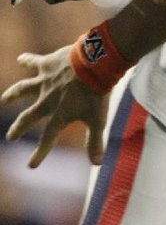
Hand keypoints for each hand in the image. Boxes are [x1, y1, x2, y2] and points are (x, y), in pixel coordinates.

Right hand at [1, 47, 108, 166]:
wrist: (95, 65)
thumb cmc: (96, 94)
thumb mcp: (98, 120)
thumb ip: (95, 142)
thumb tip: (97, 164)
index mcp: (59, 115)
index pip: (48, 139)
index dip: (39, 153)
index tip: (31, 166)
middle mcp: (47, 100)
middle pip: (29, 117)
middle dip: (19, 128)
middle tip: (10, 137)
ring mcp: (45, 82)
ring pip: (23, 89)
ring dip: (12, 95)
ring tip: (3, 100)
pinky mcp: (47, 65)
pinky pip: (33, 62)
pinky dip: (27, 60)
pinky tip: (21, 58)